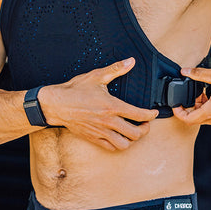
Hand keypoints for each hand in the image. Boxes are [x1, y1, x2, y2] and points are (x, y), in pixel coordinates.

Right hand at [39, 58, 158, 150]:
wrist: (56, 104)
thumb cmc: (75, 90)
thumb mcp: (96, 76)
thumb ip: (116, 69)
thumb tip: (130, 61)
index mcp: (112, 106)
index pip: (139, 115)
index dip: (151, 115)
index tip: (154, 113)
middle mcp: (108, 121)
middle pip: (135, 133)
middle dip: (145, 129)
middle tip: (145, 124)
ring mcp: (100, 131)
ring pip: (124, 144)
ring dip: (132, 140)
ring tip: (133, 132)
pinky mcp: (93, 137)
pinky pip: (110, 147)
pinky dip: (118, 145)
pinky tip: (119, 137)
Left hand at [173, 66, 210, 126]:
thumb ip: (199, 74)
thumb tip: (185, 71)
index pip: (189, 119)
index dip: (179, 112)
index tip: (176, 104)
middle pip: (196, 118)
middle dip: (190, 107)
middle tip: (190, 94)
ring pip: (206, 118)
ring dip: (201, 107)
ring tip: (203, 92)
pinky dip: (210, 108)